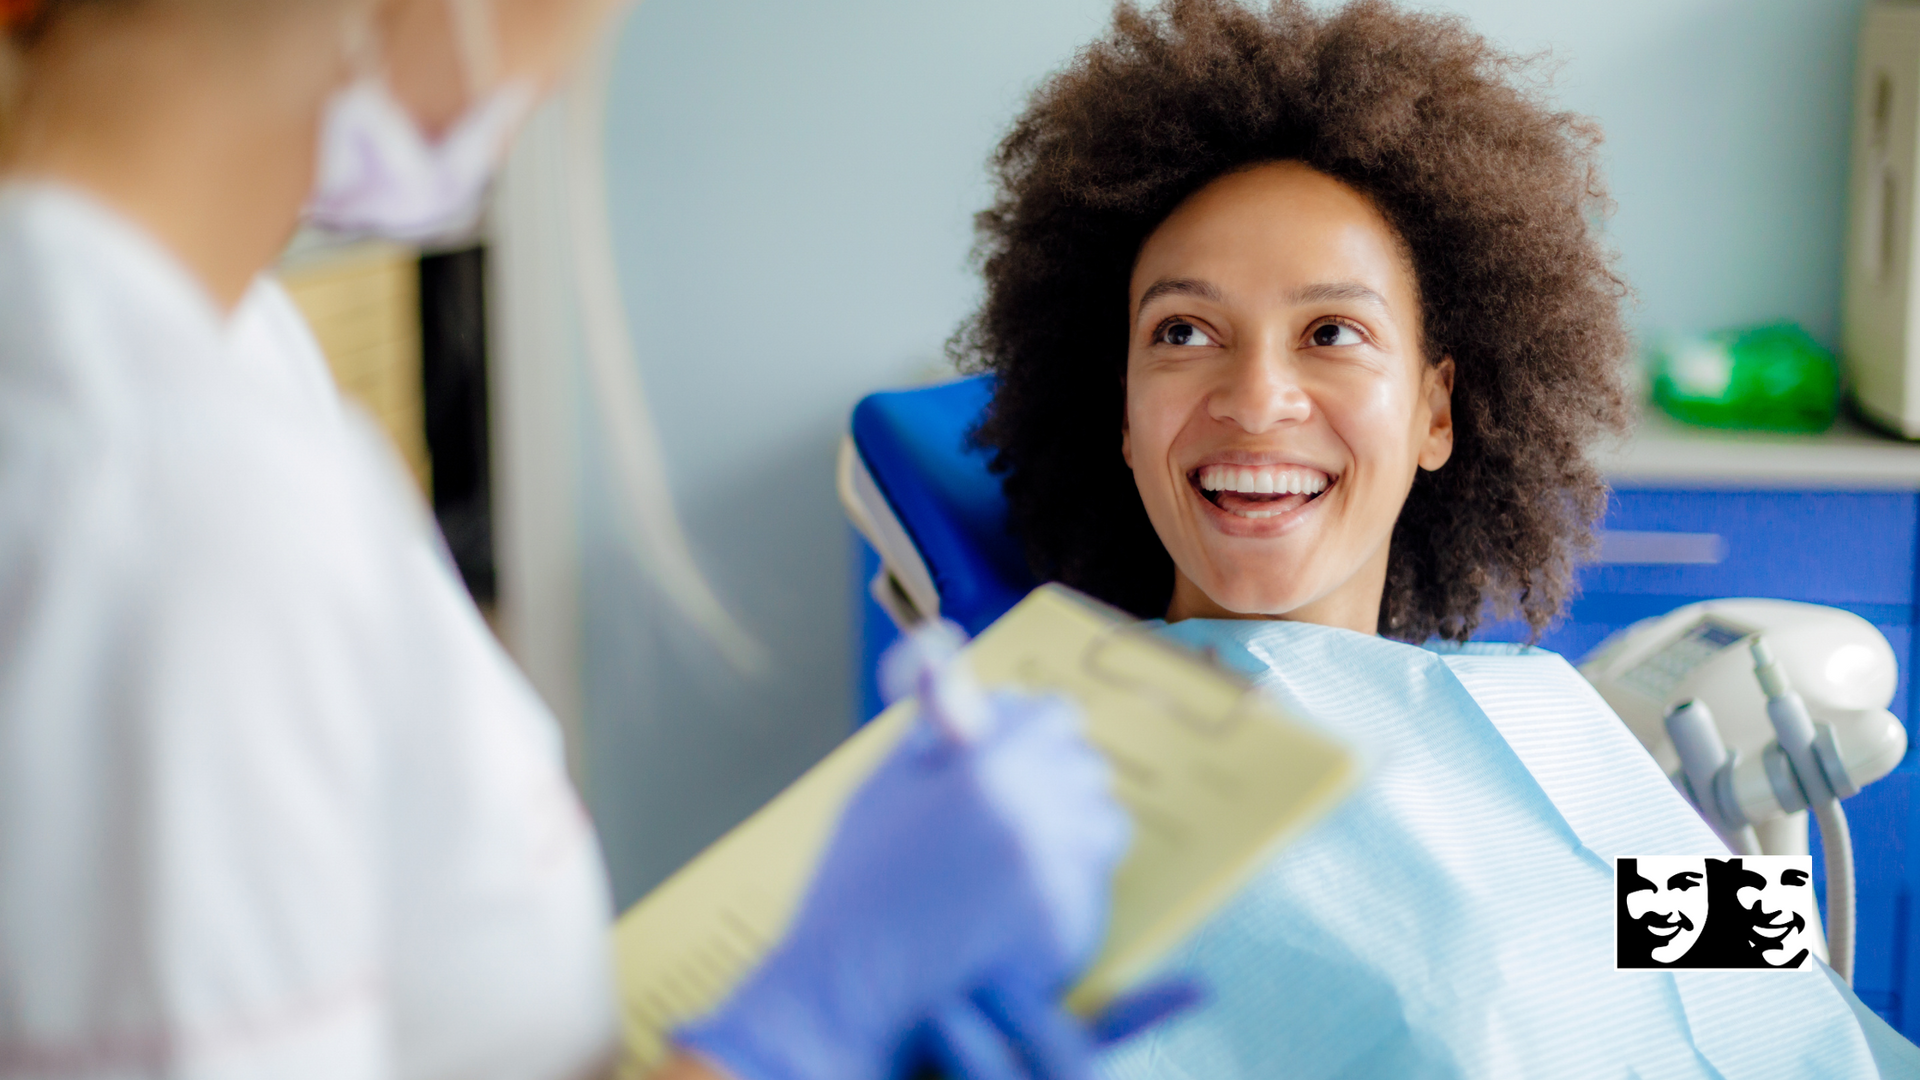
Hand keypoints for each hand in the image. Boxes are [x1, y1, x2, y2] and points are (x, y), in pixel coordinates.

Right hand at [674, 624, 1129, 1079]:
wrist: (849, 985)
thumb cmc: (857, 879)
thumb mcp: (885, 780)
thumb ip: (931, 715)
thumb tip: (944, 644)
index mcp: (986, 764)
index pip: (1057, 716)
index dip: (1032, 732)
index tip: (1010, 754)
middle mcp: (1033, 812)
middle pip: (1087, 766)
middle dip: (1055, 778)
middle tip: (1009, 811)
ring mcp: (1057, 874)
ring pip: (1105, 822)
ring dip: (1073, 829)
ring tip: (1018, 856)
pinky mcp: (1069, 928)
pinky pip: (1096, 883)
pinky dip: (1068, 885)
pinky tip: (1018, 902)